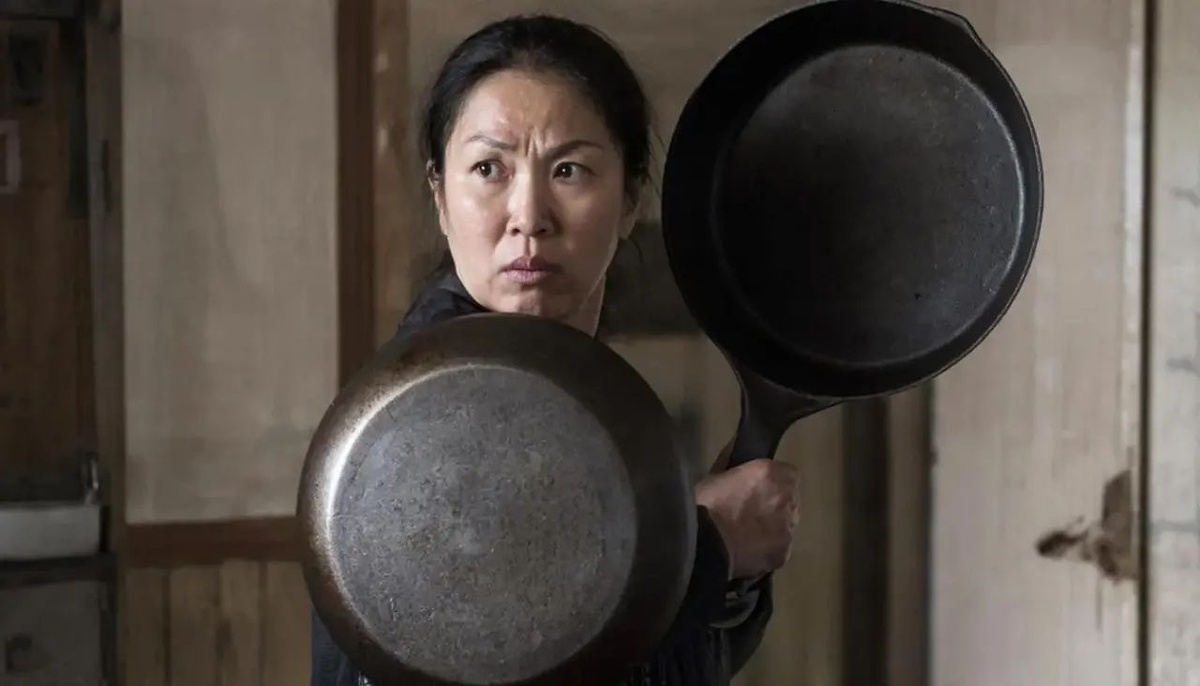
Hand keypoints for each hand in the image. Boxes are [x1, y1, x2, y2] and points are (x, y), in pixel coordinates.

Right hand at [695, 458, 800, 579]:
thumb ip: (731, 463)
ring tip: (748, 536)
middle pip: (789, 500)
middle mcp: (786, 499)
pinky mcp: (783, 554)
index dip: (774, 482)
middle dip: (775, 504)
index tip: (758, 489)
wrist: (704, 544)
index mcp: (771, 474)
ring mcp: (787, 529)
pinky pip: (779, 549)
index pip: (788, 473)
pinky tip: (749, 552)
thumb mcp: (713, 476)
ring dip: (773, 527)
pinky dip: (768, 550)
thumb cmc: (704, 505)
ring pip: (786, 525)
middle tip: (751, 512)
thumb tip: (736, 449)